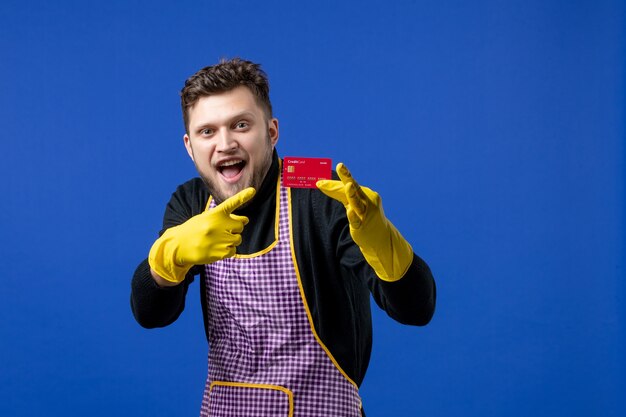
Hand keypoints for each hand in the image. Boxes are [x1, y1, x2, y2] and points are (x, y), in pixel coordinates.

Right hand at [149, 187, 255, 283]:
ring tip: (218, 240)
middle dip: (235, 228)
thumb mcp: (206, 218)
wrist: (179, 246)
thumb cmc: (195, 230)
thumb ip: (225, 218)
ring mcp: (219, 239)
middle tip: (223, 231)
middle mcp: (217, 225)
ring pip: (238, 239)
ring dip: (232, 240)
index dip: (242, 197)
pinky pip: (233, 250)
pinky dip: (228, 250)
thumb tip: (246, 220)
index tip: (253, 190)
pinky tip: (217, 248)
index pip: (231, 203)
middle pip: (240, 226)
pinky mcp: (219, 252)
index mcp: (214, 214)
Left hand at [316, 163, 412, 281]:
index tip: (319, 181)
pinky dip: (353, 216)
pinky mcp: (362, 226)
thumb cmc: (365, 216)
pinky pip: (356, 220)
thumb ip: (339, 194)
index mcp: (364, 193)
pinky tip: (350, 212)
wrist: (381, 237)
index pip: (348, 184)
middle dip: (346, 177)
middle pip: (352, 188)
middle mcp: (366, 200)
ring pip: (356, 202)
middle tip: (340, 165)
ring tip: (348, 185)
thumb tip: (322, 184)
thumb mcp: (352, 203)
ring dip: (352, 194)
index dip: (333, 183)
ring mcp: (365, 213)